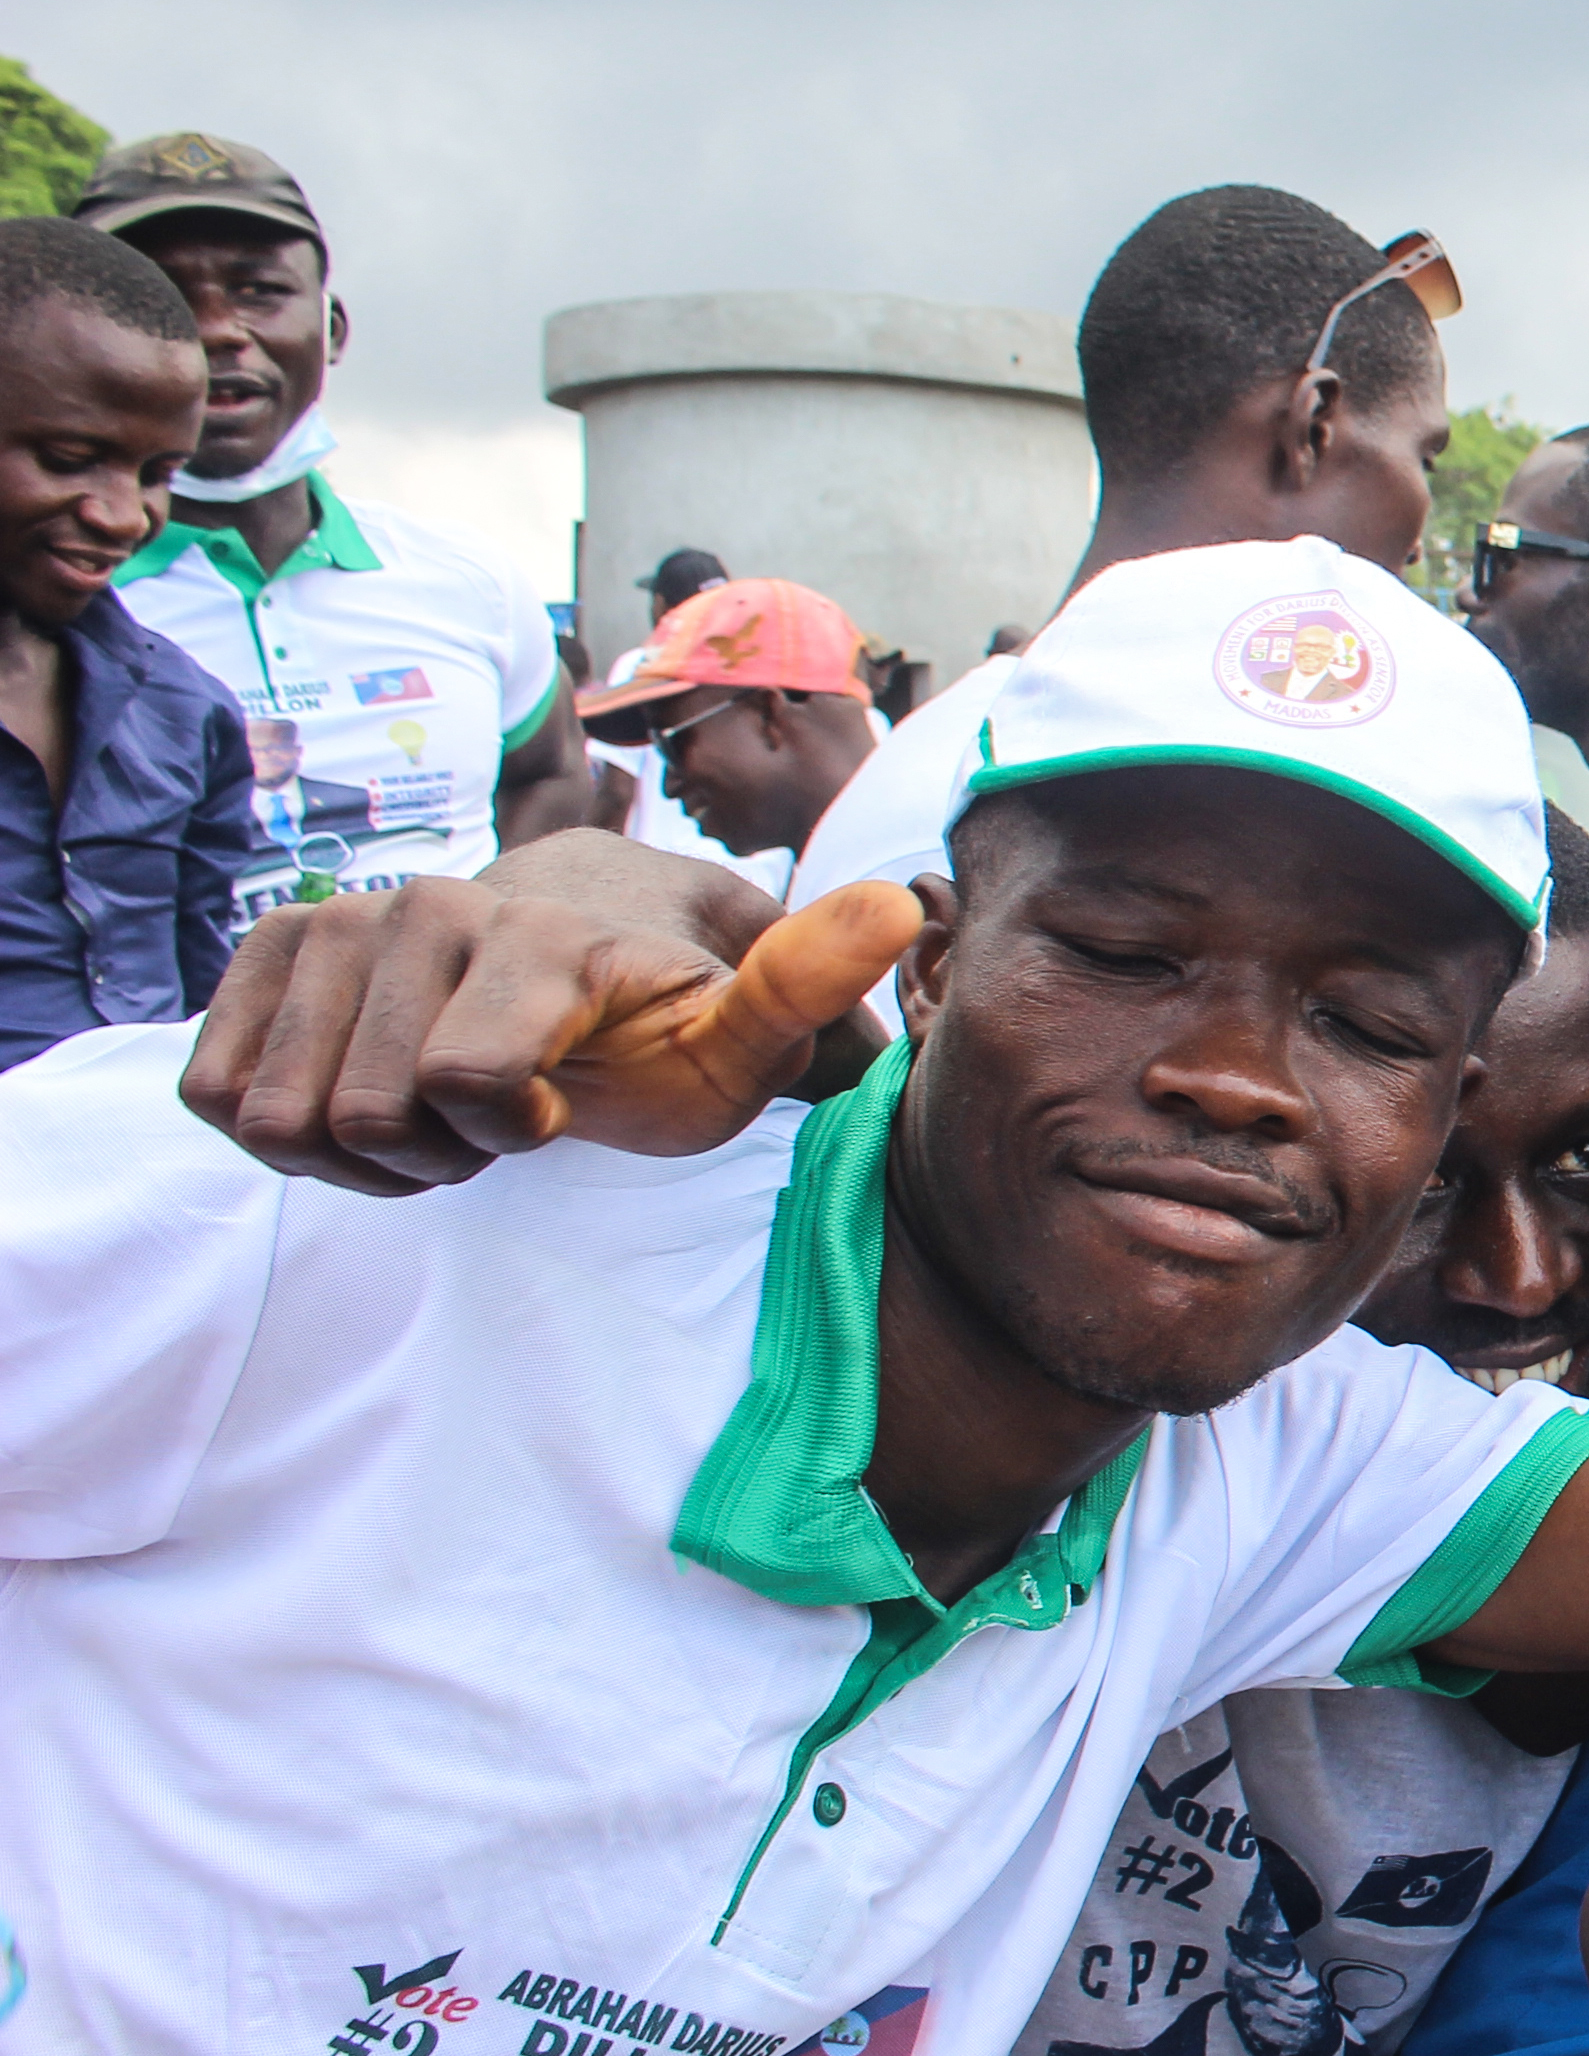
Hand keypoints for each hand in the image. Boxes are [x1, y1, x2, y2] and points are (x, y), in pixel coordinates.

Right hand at [183, 845, 917, 1194]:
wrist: (585, 933)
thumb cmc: (668, 1010)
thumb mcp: (749, 1020)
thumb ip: (811, 981)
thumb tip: (899, 906)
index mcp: (540, 935)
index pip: (463, 1078)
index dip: (503, 1125)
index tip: (555, 1111)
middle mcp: (425, 906)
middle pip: (364, 1117)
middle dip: (438, 1149)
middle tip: (505, 1114)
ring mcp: (334, 921)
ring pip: (288, 1117)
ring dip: (368, 1146)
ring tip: (447, 1101)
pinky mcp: (265, 953)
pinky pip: (222, 1096)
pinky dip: (289, 1128)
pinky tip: (373, 1091)